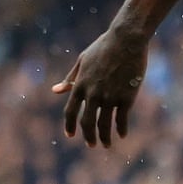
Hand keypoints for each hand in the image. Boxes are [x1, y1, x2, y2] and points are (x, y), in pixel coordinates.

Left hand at [52, 24, 149, 147]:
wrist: (126, 39)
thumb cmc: (104, 47)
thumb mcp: (82, 61)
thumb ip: (70, 78)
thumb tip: (55, 91)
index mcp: (80, 85)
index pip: (70, 112)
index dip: (69, 126)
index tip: (70, 135)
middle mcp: (92, 94)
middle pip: (87, 123)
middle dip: (88, 137)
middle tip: (91, 144)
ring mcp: (109, 97)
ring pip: (104, 125)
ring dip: (105, 138)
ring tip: (106, 144)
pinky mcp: (126, 97)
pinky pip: (122, 119)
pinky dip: (121, 129)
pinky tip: (122, 135)